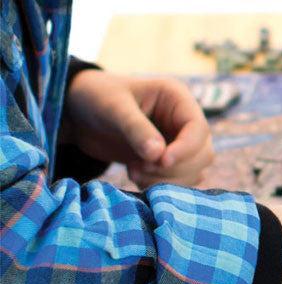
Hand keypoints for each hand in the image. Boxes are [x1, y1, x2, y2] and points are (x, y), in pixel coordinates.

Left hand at [62, 70, 213, 187]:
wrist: (78, 113)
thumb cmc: (96, 98)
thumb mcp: (114, 108)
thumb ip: (137, 130)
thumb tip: (159, 156)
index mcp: (177, 99)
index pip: (198, 129)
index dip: (185, 149)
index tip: (160, 161)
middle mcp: (183, 121)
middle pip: (202, 153)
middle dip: (174, 168)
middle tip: (139, 169)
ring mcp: (177, 141)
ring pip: (194, 170)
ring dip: (167, 180)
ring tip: (134, 173)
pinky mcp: (166, 160)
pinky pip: (179, 179)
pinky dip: (161, 185)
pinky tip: (136, 175)